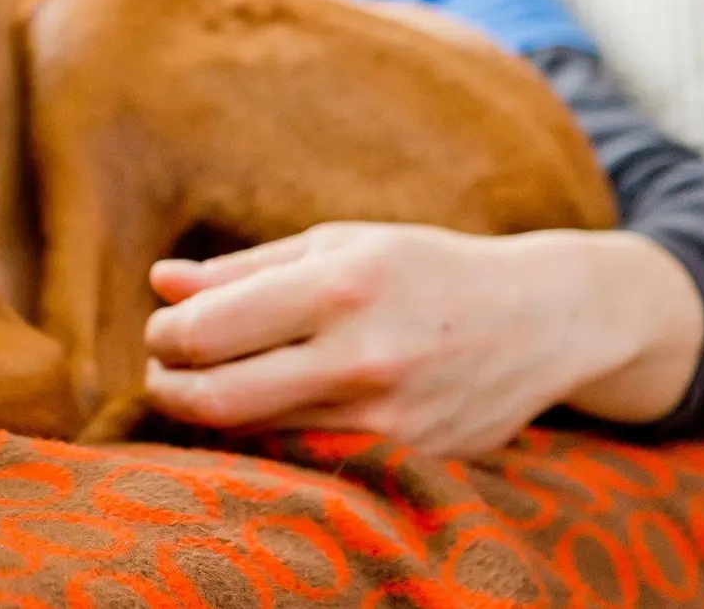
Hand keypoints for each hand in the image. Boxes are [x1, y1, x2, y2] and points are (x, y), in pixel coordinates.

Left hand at [144, 222, 703, 455]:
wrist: (543, 320)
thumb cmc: (423, 269)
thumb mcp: (337, 244)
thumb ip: (243, 269)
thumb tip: (159, 283)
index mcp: (339, 285)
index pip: (206, 332)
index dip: (163, 336)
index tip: (162, 329)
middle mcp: (362, 356)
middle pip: (217, 399)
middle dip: (168, 387)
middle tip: (164, 371)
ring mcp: (386, 418)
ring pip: (256, 435)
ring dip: (213, 414)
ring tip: (212, 382)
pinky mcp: (405, 458)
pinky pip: (304, 457)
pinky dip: (269, 436)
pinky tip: (270, 407)